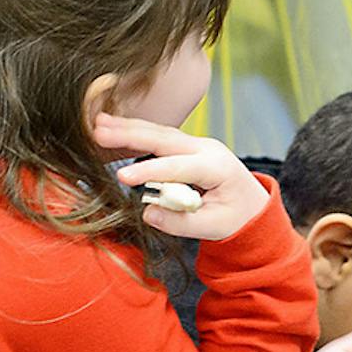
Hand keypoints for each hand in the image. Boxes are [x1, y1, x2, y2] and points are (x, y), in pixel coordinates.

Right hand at [94, 113, 267, 240]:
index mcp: (217, 168)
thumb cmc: (237, 218)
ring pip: (160, 132)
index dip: (149, 172)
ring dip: (128, 128)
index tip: (122, 177)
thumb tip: (147, 214)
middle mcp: (207, 149)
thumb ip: (182, 223)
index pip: (178, 167)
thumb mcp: (214, 227)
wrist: (253, 205)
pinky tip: (112, 127)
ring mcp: (197, 144)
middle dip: (131, 135)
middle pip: (165, 139)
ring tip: (98, 123)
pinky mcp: (187, 146)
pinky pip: (159, 136)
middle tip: (98, 131)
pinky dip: (136, 132)